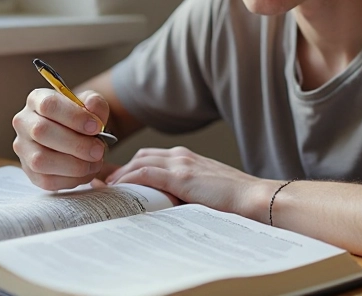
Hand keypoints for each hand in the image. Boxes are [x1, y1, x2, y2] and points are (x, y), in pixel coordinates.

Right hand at [12, 88, 110, 189]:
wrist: (78, 136)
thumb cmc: (81, 118)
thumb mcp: (91, 105)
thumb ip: (94, 103)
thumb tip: (91, 107)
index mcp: (37, 99)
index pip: (48, 105)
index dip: (73, 117)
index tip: (96, 127)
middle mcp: (24, 122)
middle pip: (41, 132)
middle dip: (76, 144)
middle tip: (98, 150)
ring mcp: (23, 148)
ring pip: (40, 160)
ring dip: (73, 165)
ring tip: (94, 163)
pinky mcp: (29, 171)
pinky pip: (46, 180)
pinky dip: (71, 179)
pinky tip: (86, 172)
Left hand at [105, 146, 276, 221]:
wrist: (254, 198)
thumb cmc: (235, 199)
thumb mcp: (206, 189)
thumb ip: (186, 190)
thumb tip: (167, 204)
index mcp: (188, 157)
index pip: (151, 156)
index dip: (131, 166)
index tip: (117, 179)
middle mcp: (182, 156)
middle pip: (141, 156)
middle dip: (122, 168)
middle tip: (107, 184)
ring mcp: (181, 164)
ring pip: (139, 162)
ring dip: (121, 174)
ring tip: (108, 189)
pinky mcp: (181, 177)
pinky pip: (146, 173)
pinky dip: (129, 180)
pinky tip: (120, 189)